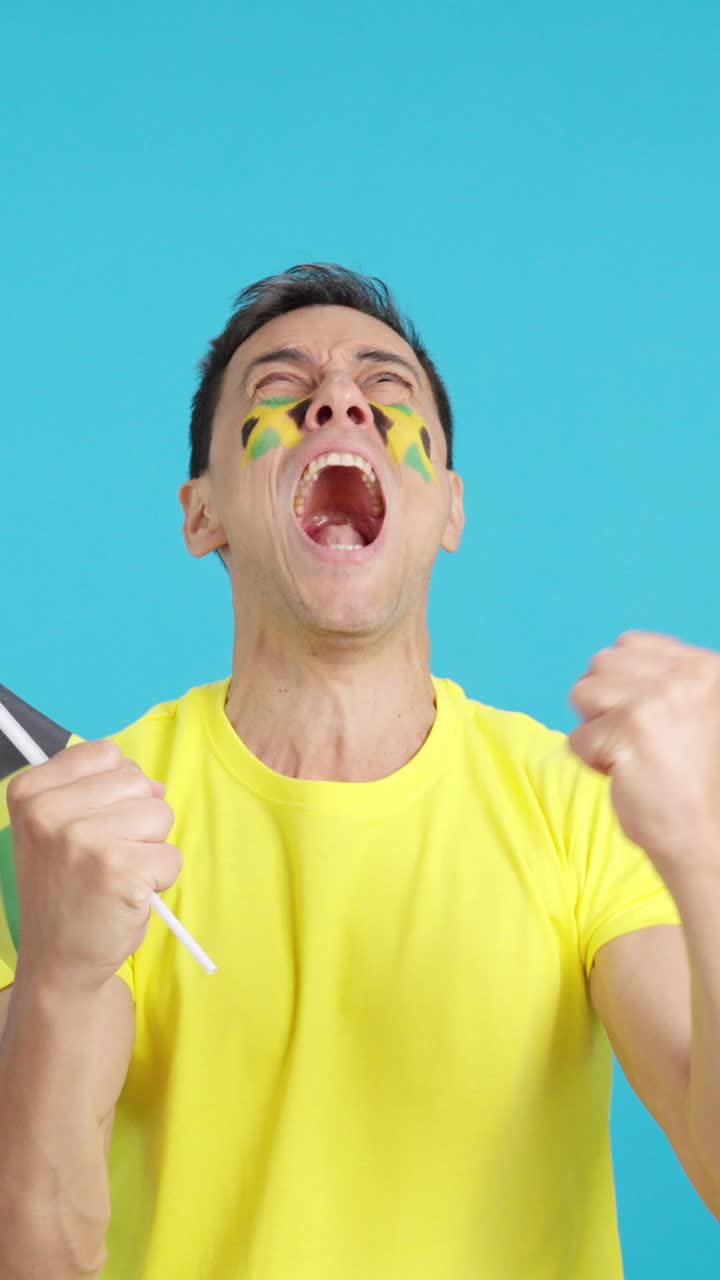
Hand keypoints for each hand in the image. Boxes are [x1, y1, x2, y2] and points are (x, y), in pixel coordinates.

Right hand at [7, 739, 182, 992]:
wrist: (58, 962)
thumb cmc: (67, 891)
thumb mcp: (57, 830)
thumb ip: (100, 793)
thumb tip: (157, 785)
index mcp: (31, 792)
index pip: (105, 754)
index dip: (116, 788)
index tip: (95, 824)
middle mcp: (49, 811)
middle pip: (137, 781)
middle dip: (137, 820)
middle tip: (106, 858)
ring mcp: (82, 839)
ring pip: (160, 814)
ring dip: (150, 848)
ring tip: (117, 876)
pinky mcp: (118, 869)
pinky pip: (172, 855)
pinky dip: (162, 879)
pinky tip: (129, 896)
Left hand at [568, 631, 719, 885]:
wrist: (710, 838)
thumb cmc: (698, 782)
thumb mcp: (700, 712)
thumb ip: (668, 682)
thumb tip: (611, 663)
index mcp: (706, 667)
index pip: (630, 644)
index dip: (620, 683)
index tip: (639, 720)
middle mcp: (685, 676)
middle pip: (601, 664)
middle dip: (604, 704)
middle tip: (635, 742)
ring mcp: (657, 701)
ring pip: (583, 693)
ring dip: (597, 730)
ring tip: (632, 757)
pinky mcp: (629, 732)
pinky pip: (578, 739)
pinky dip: (593, 763)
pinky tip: (627, 778)